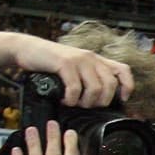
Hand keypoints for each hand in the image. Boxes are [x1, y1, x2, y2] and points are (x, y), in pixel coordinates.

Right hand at [0, 32, 133, 108]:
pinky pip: (75, 88)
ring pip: (95, 89)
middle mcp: (91, 58)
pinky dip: (71, 99)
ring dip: (85, 102)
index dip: (127, 86)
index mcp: (97, 60)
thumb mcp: (75, 68)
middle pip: (110, 85)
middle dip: (100, 102)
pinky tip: (64, 99)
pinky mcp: (65, 64)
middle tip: (86, 105)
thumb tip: (101, 100)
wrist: (27, 48)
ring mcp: (79, 60)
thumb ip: (89, 78)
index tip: (121, 99)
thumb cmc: (51, 63)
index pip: (123, 71)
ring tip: (73, 102)